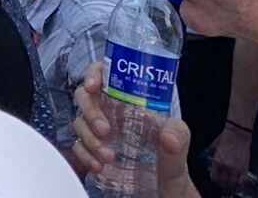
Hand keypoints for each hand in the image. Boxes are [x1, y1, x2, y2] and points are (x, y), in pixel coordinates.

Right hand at [72, 63, 196, 196]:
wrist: (166, 184)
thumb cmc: (170, 153)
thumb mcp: (180, 137)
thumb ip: (178, 133)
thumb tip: (168, 138)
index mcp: (126, 98)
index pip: (103, 73)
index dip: (93, 74)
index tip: (94, 86)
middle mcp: (108, 109)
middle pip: (84, 96)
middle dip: (90, 112)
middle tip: (105, 130)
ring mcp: (97, 129)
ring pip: (79, 123)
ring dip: (89, 139)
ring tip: (108, 157)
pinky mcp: (92, 149)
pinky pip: (77, 147)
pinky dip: (84, 155)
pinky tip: (98, 166)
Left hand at [206, 122, 250, 192]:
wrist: (238, 134)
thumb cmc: (225, 138)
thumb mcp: (213, 145)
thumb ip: (208, 152)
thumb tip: (202, 157)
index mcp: (217, 161)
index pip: (214, 177)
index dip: (214, 180)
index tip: (215, 180)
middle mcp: (226, 167)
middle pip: (223, 183)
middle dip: (222, 185)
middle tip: (222, 185)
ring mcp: (236, 169)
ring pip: (232, 185)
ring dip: (230, 187)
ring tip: (229, 186)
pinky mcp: (244, 169)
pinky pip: (241, 182)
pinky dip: (239, 186)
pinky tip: (237, 186)